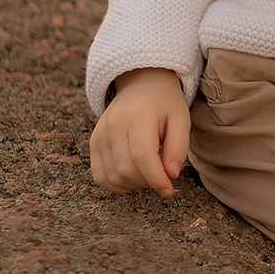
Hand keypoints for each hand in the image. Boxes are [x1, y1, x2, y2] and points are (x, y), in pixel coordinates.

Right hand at [90, 68, 190, 199]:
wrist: (141, 83)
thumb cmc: (164, 103)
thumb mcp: (181, 118)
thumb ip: (178, 147)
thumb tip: (171, 175)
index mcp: (138, 115)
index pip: (142, 156)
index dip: (155, 178)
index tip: (168, 190)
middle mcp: (114, 124)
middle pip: (126, 169)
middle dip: (147, 182)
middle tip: (161, 176)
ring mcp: (100, 134)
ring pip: (112, 176)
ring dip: (133, 185)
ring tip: (148, 173)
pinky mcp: (94, 142)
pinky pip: (99, 176)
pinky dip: (116, 184)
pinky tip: (132, 177)